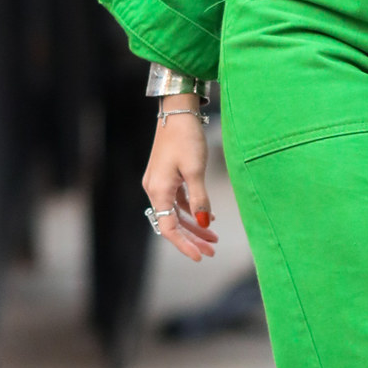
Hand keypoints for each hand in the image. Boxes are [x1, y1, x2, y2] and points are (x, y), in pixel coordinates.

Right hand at [143, 102, 219, 261]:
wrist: (177, 111)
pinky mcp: (166, 176)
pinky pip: (177, 201)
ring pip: (175, 213)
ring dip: (194, 226)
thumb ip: (200, 199)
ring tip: (213, 238)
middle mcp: (154, 189)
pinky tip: (207, 217)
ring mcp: (159, 182)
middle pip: (171, 223)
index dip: (184, 245)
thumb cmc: (186, 138)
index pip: (169, 228)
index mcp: (158, 190)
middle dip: (192, 239)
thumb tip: (205, 223)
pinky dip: (191, 210)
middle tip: (212, 251)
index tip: (201, 257)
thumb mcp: (195, 170)